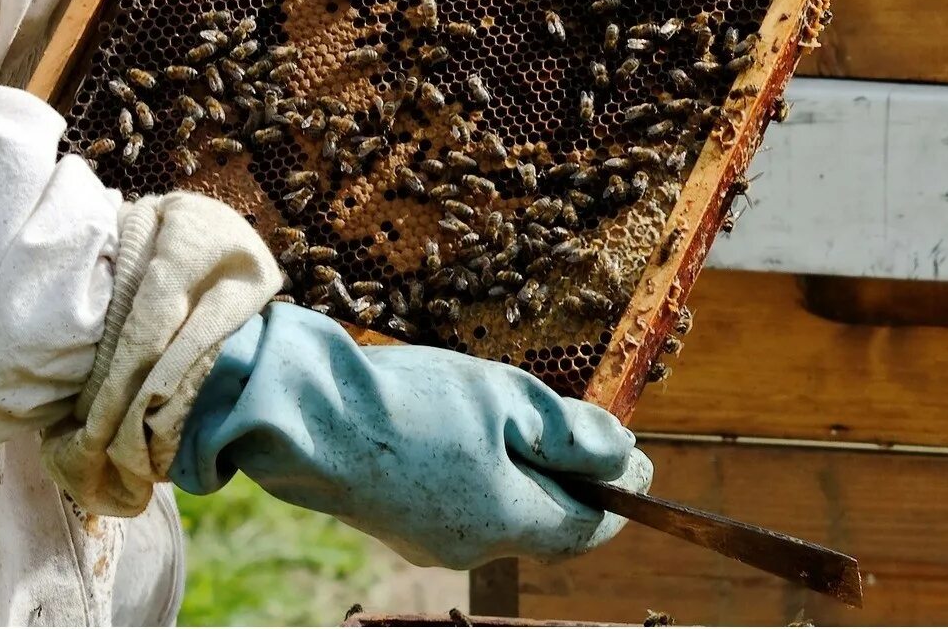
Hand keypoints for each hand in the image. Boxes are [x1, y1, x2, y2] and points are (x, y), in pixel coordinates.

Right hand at [171, 304, 650, 567]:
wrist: (306, 415)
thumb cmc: (412, 402)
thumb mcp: (508, 399)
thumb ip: (572, 433)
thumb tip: (624, 457)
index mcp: (505, 523)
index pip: (586, 528)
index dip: (621, 494)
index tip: (642, 458)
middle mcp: (470, 548)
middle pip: (544, 522)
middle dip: (572, 481)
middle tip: (589, 434)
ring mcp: (428, 541)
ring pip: (501, 513)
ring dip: (525, 474)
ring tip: (528, 423)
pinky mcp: (398, 523)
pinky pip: (462, 505)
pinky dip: (484, 475)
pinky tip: (472, 435)